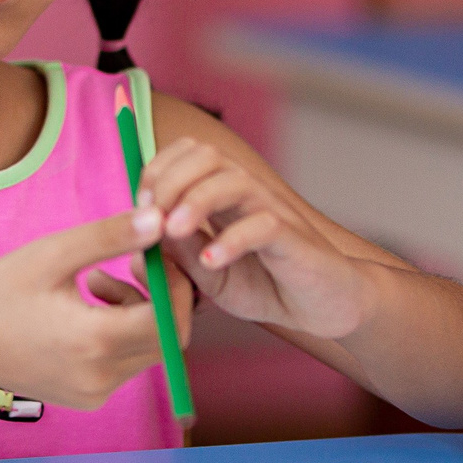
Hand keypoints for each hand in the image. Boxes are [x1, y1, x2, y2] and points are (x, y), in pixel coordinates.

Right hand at [0, 207, 187, 410]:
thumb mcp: (52, 254)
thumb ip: (110, 237)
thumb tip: (160, 220)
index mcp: (94, 342)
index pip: (169, 320)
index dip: (174, 283)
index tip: (154, 252)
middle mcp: (100, 377)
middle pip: (167, 339)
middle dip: (161, 297)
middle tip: (133, 262)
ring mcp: (94, 393)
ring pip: (148, 351)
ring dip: (138, 313)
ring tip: (96, 281)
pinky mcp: (87, 398)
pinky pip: (125, 364)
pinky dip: (119, 334)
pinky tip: (84, 310)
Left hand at [137, 135, 368, 338]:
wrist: (323, 308)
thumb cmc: (266, 285)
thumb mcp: (208, 276)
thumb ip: (179, 255)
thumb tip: (145, 234)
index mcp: (221, 196)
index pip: (187, 154)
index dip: (156, 170)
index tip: (139, 207)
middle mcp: (247, 195)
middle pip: (206, 155)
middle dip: (169, 179)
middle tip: (152, 218)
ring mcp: (272, 213)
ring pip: (234, 180)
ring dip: (195, 201)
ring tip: (174, 232)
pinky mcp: (294, 240)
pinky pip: (263, 225)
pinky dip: (232, 240)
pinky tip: (212, 261)